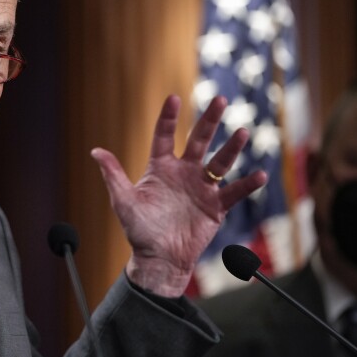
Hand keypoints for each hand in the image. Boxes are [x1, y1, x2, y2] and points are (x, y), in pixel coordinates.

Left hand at [91, 95, 267, 296]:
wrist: (159, 257)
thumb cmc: (139, 229)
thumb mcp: (123, 201)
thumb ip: (113, 175)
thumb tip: (95, 151)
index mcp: (161, 167)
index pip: (166, 136)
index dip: (169, 118)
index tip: (174, 99)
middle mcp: (184, 172)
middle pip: (199, 141)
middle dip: (209, 120)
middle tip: (220, 99)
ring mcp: (202, 188)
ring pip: (220, 162)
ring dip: (231, 148)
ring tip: (242, 131)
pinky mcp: (215, 206)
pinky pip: (234, 192)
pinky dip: (247, 184)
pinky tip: (261, 174)